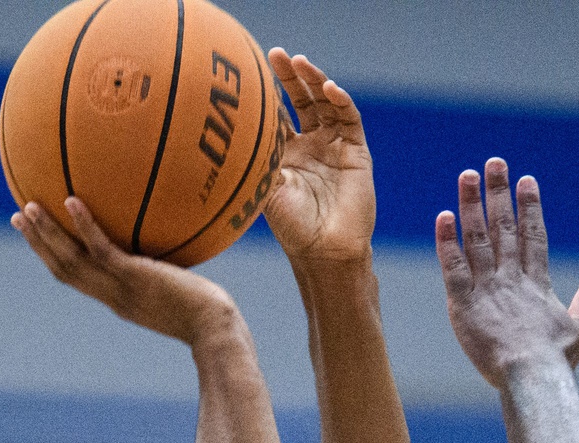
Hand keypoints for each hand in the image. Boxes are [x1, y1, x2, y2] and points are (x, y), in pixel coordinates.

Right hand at [13, 199, 238, 344]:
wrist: (216, 332)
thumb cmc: (209, 315)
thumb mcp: (182, 293)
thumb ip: (169, 275)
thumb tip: (175, 243)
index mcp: (119, 301)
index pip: (78, 280)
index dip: (54, 258)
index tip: (39, 238)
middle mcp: (113, 296)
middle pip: (63, 270)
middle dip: (38, 244)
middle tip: (18, 217)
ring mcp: (121, 288)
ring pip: (72, 261)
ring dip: (47, 234)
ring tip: (29, 206)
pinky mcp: (135, 277)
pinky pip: (101, 249)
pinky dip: (83, 226)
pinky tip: (71, 200)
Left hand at [262, 50, 374, 266]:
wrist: (326, 251)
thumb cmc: (292, 227)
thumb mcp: (264, 189)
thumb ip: (253, 161)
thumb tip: (221, 134)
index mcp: (287, 153)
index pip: (279, 111)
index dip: (269, 89)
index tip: (252, 66)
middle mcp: (312, 146)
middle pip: (302, 100)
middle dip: (291, 77)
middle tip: (276, 54)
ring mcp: (335, 147)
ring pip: (326, 104)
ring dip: (316, 81)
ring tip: (302, 64)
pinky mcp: (357, 153)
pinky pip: (350, 120)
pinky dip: (341, 101)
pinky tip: (329, 89)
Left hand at [436, 159, 578, 389]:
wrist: (531, 377)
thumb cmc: (557, 360)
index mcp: (537, 283)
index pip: (533, 236)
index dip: (529, 206)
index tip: (526, 180)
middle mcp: (511, 279)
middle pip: (504, 228)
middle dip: (499, 193)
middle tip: (494, 162)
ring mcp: (487, 289)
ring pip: (477, 239)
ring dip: (471, 205)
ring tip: (468, 175)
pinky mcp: (464, 304)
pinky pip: (453, 268)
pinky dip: (447, 243)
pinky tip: (443, 216)